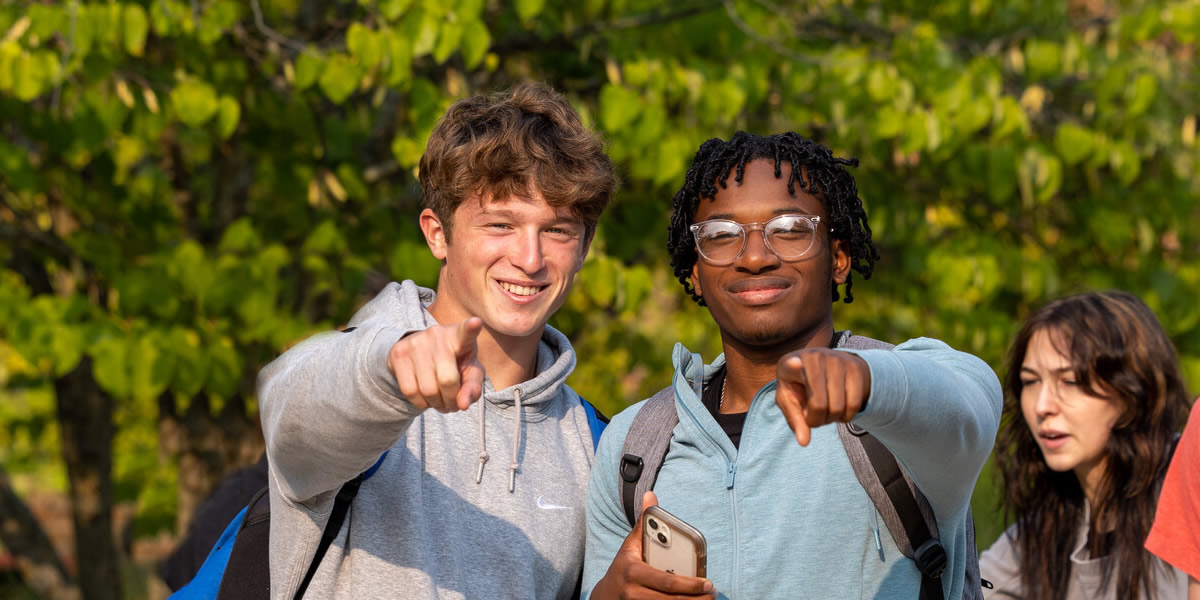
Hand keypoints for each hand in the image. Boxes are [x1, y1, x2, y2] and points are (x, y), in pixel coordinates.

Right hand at [387, 317, 484, 412]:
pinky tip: (425, 398)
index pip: (466, 331)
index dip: (471, 328)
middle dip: (451, 400)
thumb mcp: (469, 373)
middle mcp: (437, 334)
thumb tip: (463, 405)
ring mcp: (415, 342)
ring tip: (440, 401)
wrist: (420, 352)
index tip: (476, 323)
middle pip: (447, 380)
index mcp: (460, 336)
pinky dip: (420, 403)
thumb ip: (473, 388)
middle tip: (452, 403)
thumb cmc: (454, 363)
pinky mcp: (398, 353)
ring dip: (436, 404)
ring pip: (428, 390)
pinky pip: (409, 391)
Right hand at [591, 491, 714, 599]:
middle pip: (670, 599)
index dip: (688, 584)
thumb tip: (651, 495)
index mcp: (633, 571)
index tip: (707, 582)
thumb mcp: (630, 545)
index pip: (665, 580)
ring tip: (707, 599)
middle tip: (712, 592)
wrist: (605, 595)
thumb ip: (644, 524)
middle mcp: (633, 592)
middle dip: (695, 597)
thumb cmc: (624, 567)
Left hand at [775, 348, 871, 446]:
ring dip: (833, 419)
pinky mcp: (856, 367)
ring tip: (827, 411)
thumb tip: (804, 442)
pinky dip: (847, 416)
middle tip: (815, 417)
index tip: (795, 363)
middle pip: (818, 406)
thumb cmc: (801, 386)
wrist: (827, 365)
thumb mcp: (790, 400)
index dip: (793, 365)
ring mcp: (837, 360)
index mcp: (789, 363)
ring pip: (838, 407)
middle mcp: (814, 357)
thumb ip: (795, 420)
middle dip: (817, 421)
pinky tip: (840, 409)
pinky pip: (854, 405)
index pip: (791, 365)